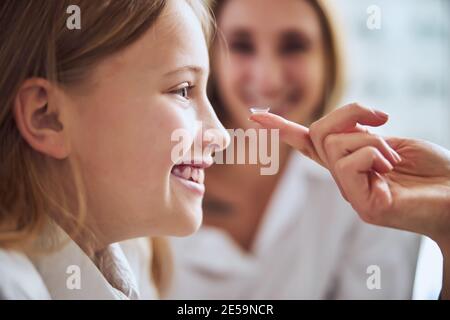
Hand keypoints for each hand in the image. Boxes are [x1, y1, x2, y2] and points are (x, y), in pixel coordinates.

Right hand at [250, 103, 449, 244]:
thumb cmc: (433, 170)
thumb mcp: (392, 139)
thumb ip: (360, 135)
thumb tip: (346, 127)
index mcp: (349, 162)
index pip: (308, 144)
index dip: (282, 128)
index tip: (255, 115)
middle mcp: (343, 178)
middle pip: (320, 132)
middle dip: (351, 113)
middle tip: (383, 118)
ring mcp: (349, 193)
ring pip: (334, 144)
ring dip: (372, 140)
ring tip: (394, 159)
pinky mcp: (361, 205)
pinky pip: (350, 162)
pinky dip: (375, 155)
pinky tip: (390, 171)